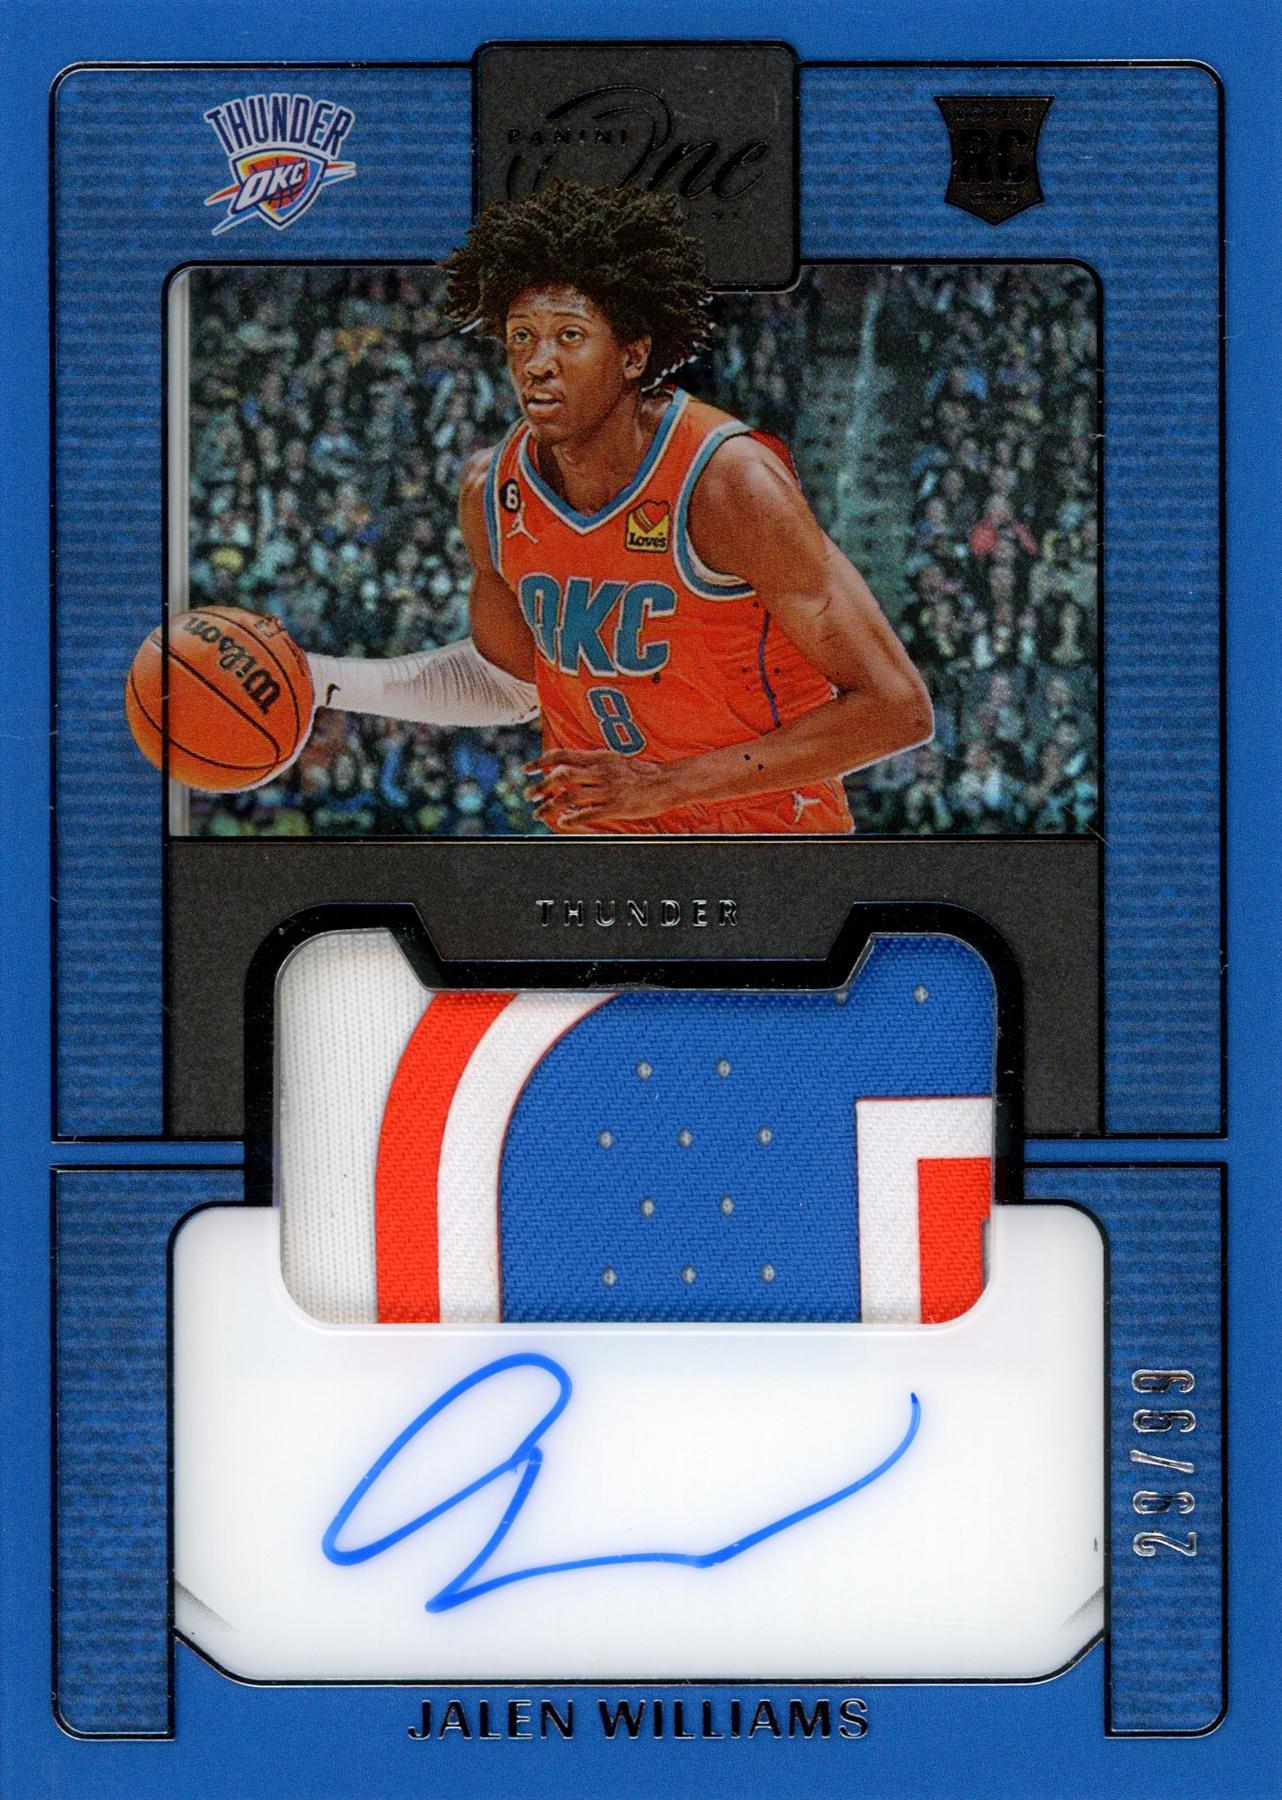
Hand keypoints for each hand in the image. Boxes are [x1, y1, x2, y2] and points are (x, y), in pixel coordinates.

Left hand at [524, 749, 677, 830]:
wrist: (668, 782)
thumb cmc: (642, 773)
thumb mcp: (615, 760)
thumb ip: (593, 763)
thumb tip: (569, 768)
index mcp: (599, 757)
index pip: (563, 755)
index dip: (541, 762)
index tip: (526, 770)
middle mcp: (600, 770)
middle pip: (562, 776)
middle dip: (541, 786)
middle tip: (529, 795)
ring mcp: (608, 789)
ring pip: (570, 796)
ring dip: (550, 805)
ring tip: (540, 813)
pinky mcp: (616, 806)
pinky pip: (588, 813)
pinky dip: (572, 817)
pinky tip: (563, 821)